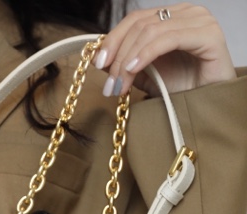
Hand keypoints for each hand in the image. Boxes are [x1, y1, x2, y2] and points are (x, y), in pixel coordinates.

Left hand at [96, 4, 235, 98]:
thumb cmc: (183, 90)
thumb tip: (101, 59)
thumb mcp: (147, 76)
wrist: (209, 105)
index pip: (135, 19)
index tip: (98, 64)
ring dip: (128, 59)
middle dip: (118, 54)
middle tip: (109, 83)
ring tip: (120, 85)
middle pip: (140, 23)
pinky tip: (134, 69)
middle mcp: (186, 13)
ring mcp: (199, 20)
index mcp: (172, 17)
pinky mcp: (208, 34)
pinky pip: (168, 38)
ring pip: (150, 30)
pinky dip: (146, 54)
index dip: (113, 39)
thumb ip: (127, 64)